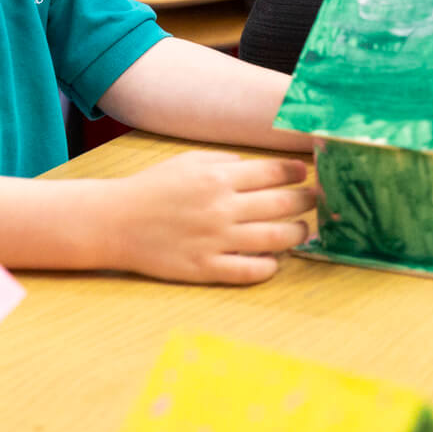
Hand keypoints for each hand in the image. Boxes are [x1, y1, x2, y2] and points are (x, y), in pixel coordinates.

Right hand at [95, 150, 315, 283]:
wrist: (115, 222)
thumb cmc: (152, 188)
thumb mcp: (187, 161)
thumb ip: (224, 161)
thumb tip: (257, 166)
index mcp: (219, 177)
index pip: (274, 172)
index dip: (296, 172)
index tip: (307, 173)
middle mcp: (222, 207)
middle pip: (283, 204)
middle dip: (307, 201)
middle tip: (318, 201)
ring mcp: (215, 240)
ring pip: (275, 238)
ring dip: (297, 234)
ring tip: (304, 231)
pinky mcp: (205, 268)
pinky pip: (249, 270)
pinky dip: (269, 266)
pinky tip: (275, 261)